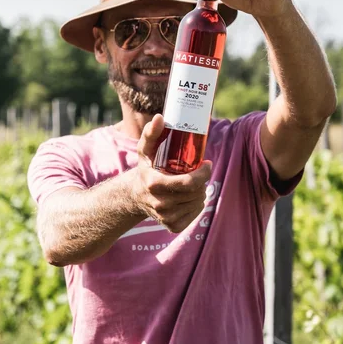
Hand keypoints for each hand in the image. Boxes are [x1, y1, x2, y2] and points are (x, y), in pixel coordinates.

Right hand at [132, 114, 211, 232]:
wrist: (135, 196)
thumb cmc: (145, 168)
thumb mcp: (145, 149)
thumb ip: (151, 133)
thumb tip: (161, 117)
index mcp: (154, 184)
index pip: (188, 183)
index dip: (203, 173)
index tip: (207, 164)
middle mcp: (160, 204)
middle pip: (195, 192)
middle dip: (201, 181)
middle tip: (198, 172)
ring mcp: (166, 217)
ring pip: (197, 203)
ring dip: (199, 192)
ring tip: (191, 184)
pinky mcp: (172, 226)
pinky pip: (195, 214)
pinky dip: (196, 205)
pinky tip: (188, 198)